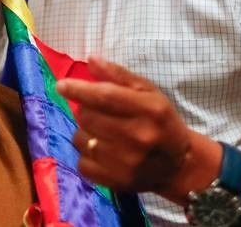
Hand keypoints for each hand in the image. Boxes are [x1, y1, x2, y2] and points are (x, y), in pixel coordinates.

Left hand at [57, 56, 211, 195]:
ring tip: (102, 132)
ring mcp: (126, 162)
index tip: (61, 86)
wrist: (180, 165)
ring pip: (81, 139)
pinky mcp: (116, 181)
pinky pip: (82, 163)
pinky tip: (101, 151)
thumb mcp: (148, 92)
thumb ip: (119, 75)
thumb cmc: (161, 122)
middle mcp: (138, 136)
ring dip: (84, 132)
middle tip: (98, 113)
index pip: (105, 96)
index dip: (79, 89)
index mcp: (149, 109)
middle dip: (86, 110)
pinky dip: (86, 154)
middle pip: (88, 117)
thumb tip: (91, 59)